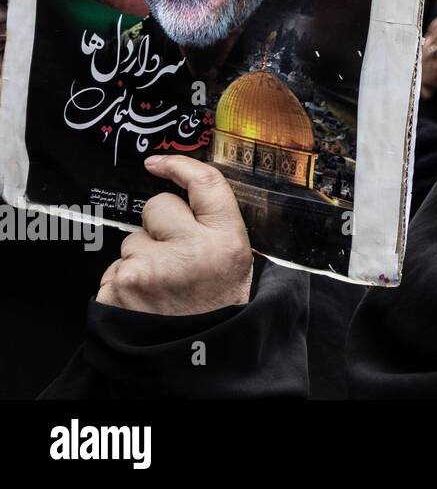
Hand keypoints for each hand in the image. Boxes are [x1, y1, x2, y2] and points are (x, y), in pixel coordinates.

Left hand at [96, 155, 252, 315]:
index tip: (159, 164)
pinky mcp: (118, 289)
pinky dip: (123, 284)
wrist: (197, 360)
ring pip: (131, 241)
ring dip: (141, 258)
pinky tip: (143, 301)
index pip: (205, 184)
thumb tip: (187, 185)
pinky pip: (113, 270)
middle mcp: (189, 251)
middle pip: (157, 208)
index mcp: (226, 241)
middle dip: (159, 225)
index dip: (179, 166)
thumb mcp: (236, 261)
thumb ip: (215, 225)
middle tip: (175, 255)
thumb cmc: (216, 306)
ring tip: (160, 287)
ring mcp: (150, 270)